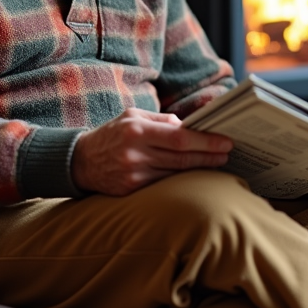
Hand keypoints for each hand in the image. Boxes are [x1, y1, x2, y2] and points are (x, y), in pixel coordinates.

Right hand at [72, 108, 233, 195]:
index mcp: (136, 131)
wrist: (80, 161)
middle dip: (208, 156)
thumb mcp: (132, 117)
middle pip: (181, 158)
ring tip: (217, 163)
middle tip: (228, 153)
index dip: (205, 142)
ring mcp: (133, 175)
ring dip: (199, 170)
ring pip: (175, 174)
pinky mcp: (131, 191)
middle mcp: (135, 154)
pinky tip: (194, 176)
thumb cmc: (112, 134)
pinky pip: (163, 185)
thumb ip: (161, 120)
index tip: (225, 142)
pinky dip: (181, 180)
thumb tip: (190, 126)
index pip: (179, 138)